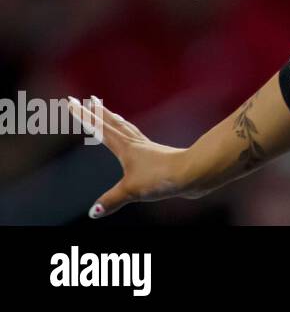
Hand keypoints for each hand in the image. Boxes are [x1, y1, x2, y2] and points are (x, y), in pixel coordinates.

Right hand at [68, 95, 194, 218]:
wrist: (195, 172)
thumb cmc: (163, 177)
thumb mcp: (133, 191)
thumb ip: (112, 200)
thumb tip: (93, 213)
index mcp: (125, 147)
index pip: (99, 128)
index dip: (84, 116)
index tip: (72, 101)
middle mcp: (136, 143)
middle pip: (113, 123)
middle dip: (99, 112)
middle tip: (89, 99)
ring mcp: (148, 148)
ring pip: (127, 129)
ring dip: (115, 120)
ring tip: (110, 112)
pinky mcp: (158, 156)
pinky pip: (138, 139)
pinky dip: (131, 135)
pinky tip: (135, 142)